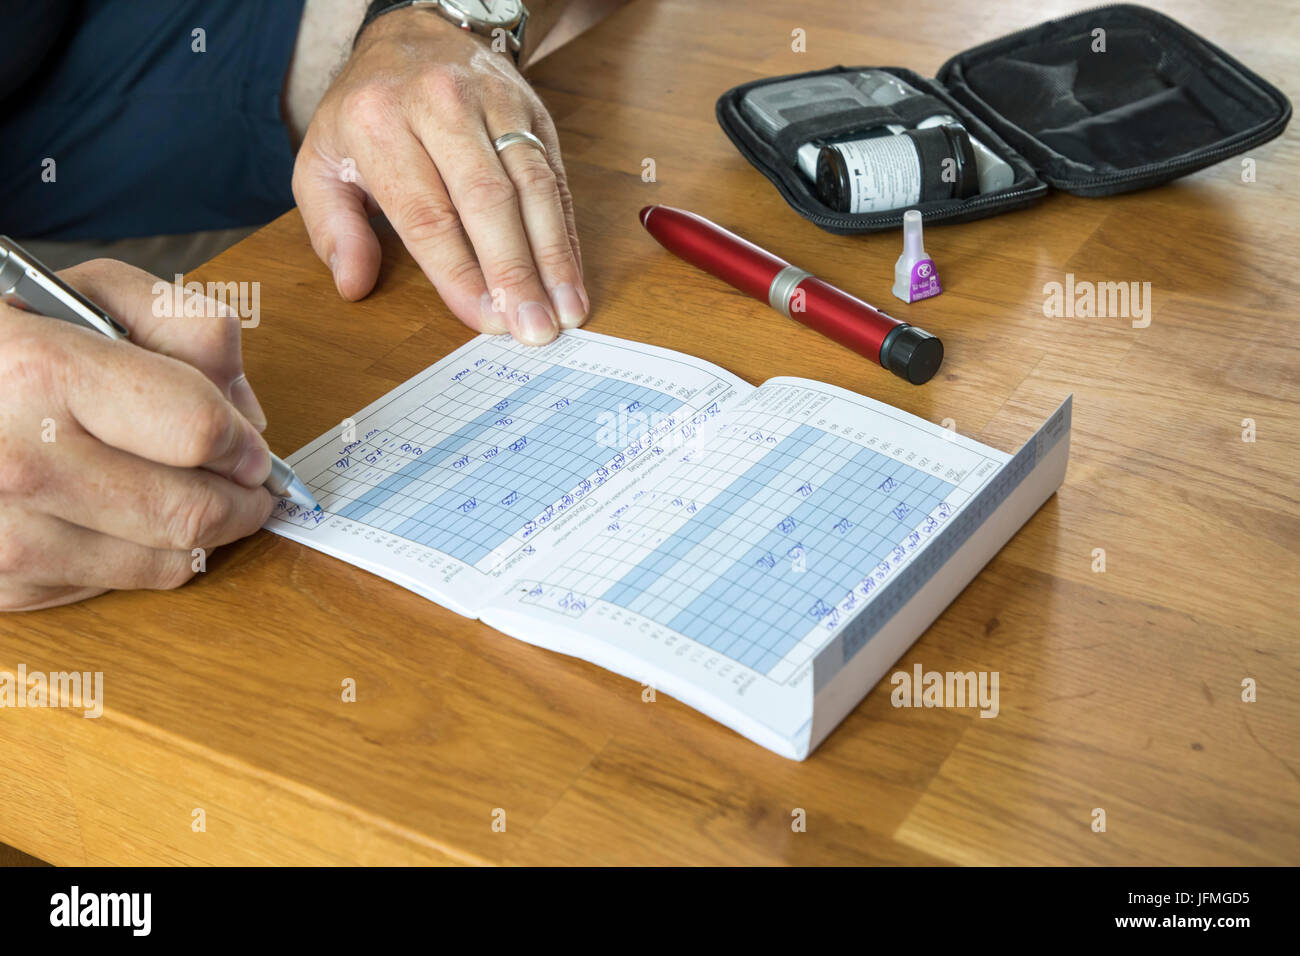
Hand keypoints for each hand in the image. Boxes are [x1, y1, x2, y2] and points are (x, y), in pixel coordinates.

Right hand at [0, 259, 274, 610]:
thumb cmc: (13, 346)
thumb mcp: (93, 294)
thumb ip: (189, 326)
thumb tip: (246, 415)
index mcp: (40, 370)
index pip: (195, 431)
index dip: (243, 442)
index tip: (250, 447)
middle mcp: (15, 459)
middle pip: (191, 511)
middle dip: (241, 500)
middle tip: (246, 485)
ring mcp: (4, 533)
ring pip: (168, 562)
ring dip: (200, 534)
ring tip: (188, 495)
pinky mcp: (4, 585)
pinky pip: (120, 586)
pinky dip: (140, 556)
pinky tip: (120, 516)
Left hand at [292, 8, 586, 345]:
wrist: (413, 35)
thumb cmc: (367, 113)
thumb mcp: (321, 163)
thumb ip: (332, 228)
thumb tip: (353, 285)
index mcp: (378, 122)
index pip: (426, 214)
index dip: (459, 273)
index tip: (483, 319)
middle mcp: (439, 105)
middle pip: (486, 200)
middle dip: (514, 272)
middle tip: (534, 328)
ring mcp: (493, 104)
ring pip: (531, 187)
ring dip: (552, 257)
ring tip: (564, 311)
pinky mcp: (532, 111)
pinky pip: (555, 178)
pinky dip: (566, 233)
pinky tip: (572, 277)